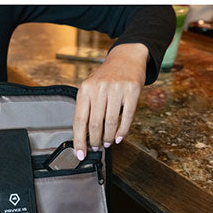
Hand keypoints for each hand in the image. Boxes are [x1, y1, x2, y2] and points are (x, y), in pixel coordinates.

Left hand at [73, 42, 147, 158]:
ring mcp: (116, 89)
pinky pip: (127, 117)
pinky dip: (122, 132)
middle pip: (95, 124)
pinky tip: (118, 138)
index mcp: (85, 89)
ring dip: (108, 138)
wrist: (126, 58)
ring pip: (110, 123)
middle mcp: (99, 88)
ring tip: (107, 143)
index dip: (79, 140)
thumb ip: (86, 108)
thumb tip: (83, 136)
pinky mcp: (132, 90)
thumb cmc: (106, 76)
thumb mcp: (90, 87)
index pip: (79, 120)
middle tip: (96, 147)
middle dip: (95, 141)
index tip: (80, 154)